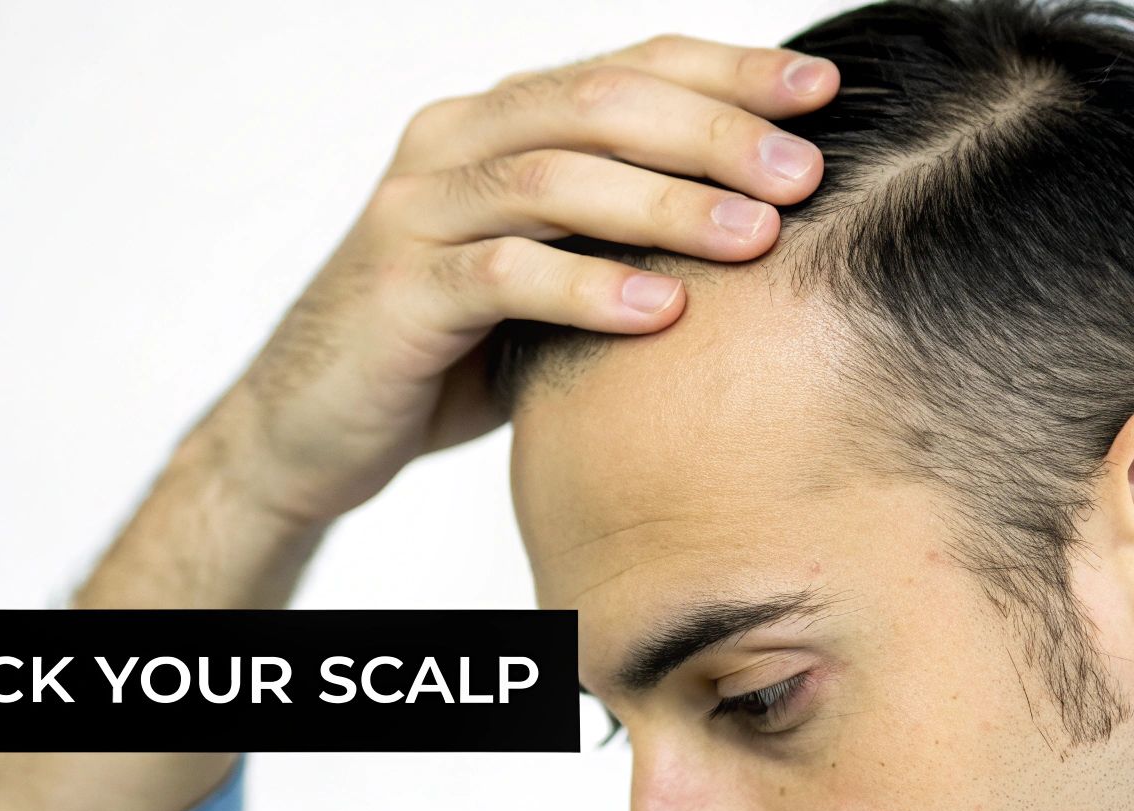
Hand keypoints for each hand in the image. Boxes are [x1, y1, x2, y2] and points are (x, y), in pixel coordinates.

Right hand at [238, 34, 837, 525]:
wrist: (312, 420)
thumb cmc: (449, 344)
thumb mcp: (543, 268)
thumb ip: (614, 226)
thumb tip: (761, 207)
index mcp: (493, 119)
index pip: (625, 67)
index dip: (726, 69)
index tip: (821, 89)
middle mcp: (450, 142)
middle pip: (597, 104)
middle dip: (713, 130)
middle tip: (803, 170)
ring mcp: (416, 211)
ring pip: (552, 178)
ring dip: (664, 204)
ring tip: (755, 237)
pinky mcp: (397, 290)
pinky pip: (501, 275)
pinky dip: (585, 289)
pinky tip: (659, 311)